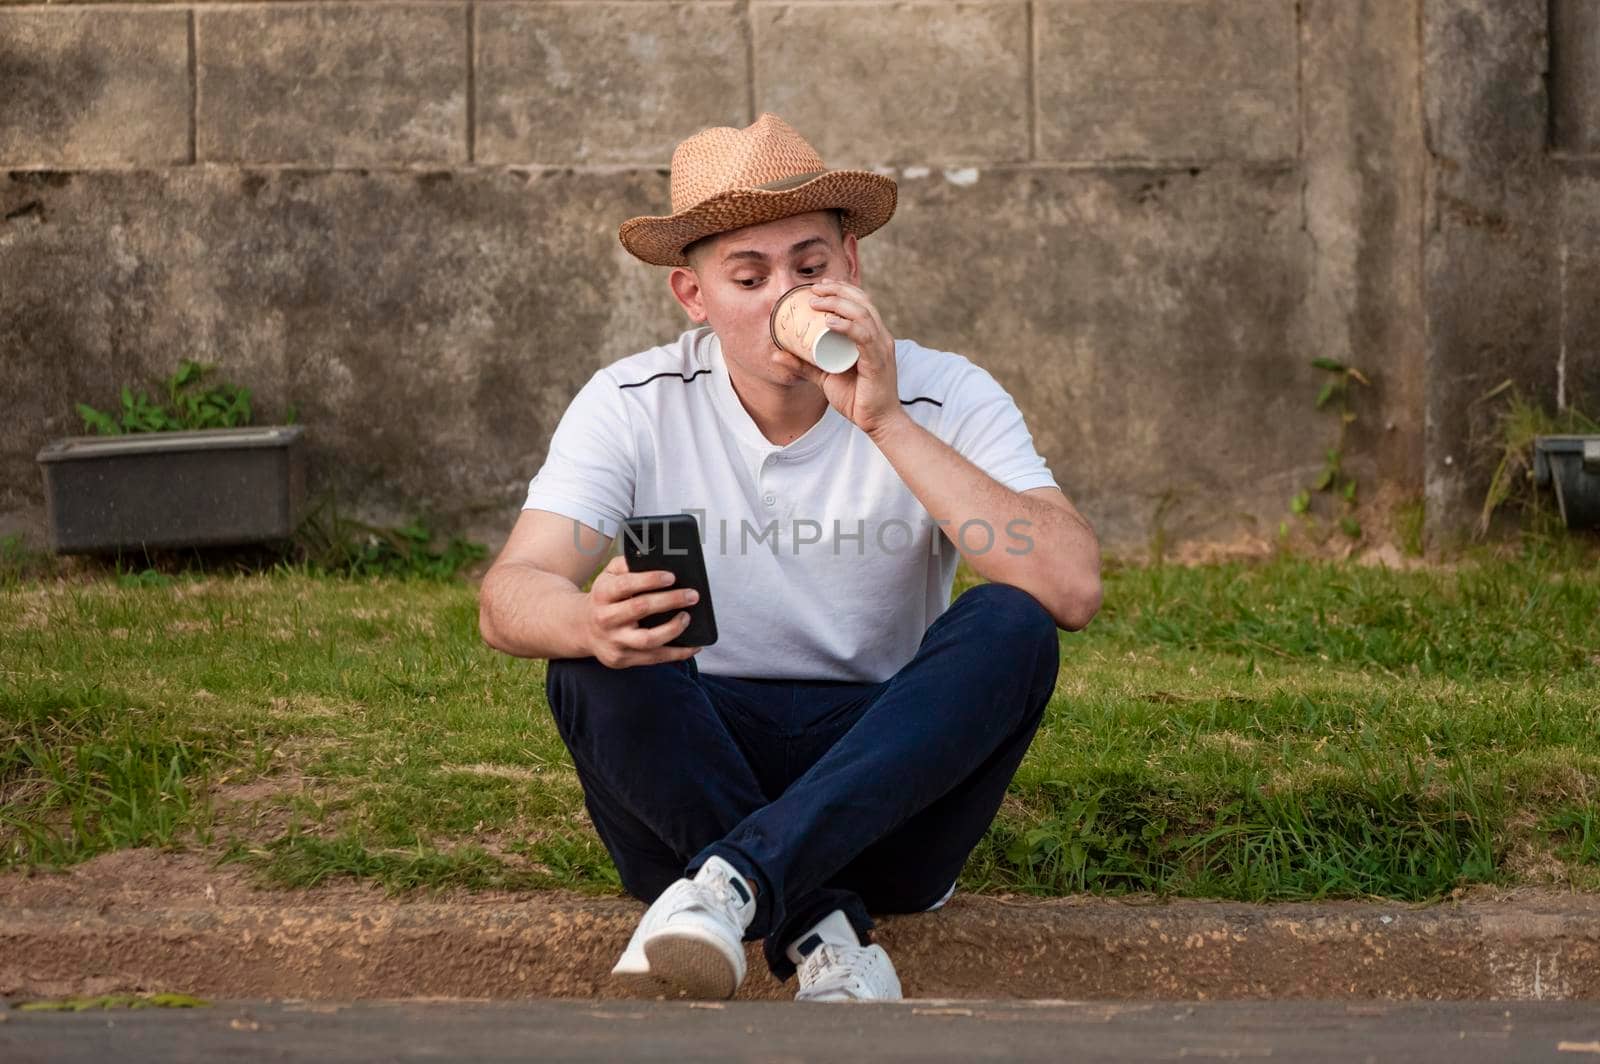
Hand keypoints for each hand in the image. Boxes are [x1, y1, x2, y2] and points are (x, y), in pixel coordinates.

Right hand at [582, 555, 701, 668]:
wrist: (582, 628)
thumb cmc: (605, 597)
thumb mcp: (608, 575)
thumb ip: (626, 564)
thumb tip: (654, 558)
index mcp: (602, 594)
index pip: (626, 585)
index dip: (650, 580)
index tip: (671, 577)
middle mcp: (606, 618)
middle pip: (640, 609)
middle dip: (669, 600)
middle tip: (691, 595)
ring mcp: (614, 641)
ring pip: (648, 639)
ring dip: (673, 629)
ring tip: (687, 617)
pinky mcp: (622, 659)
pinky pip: (654, 658)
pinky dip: (677, 653)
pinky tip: (693, 645)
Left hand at [770, 279, 908, 440]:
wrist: (877, 422)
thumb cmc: (856, 398)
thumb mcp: (824, 377)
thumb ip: (804, 365)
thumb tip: (775, 354)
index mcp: (872, 336)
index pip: (861, 302)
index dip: (842, 289)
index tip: (818, 286)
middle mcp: (880, 337)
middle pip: (861, 302)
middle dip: (837, 291)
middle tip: (813, 290)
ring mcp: (881, 348)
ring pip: (862, 314)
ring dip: (838, 303)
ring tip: (815, 302)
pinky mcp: (878, 362)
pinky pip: (864, 337)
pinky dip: (847, 326)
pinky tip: (830, 322)